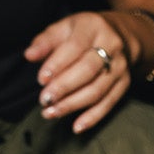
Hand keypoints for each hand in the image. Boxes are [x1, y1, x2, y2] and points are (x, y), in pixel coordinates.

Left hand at [24, 12, 130, 133]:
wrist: (119, 36)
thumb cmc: (83, 33)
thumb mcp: (64, 28)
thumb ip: (45, 41)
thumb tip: (29, 55)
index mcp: (93, 26)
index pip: (75, 47)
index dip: (57, 64)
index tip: (41, 80)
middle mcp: (111, 46)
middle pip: (88, 70)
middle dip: (64, 87)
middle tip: (45, 100)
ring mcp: (120, 67)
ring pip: (97, 90)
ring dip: (73, 104)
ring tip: (51, 113)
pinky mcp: (124, 84)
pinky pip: (109, 103)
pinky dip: (93, 117)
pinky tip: (77, 127)